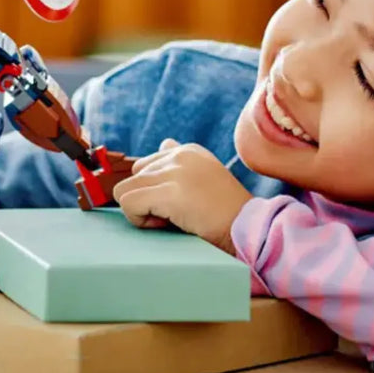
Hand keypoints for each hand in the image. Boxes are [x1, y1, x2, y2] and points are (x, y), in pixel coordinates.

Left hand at [113, 139, 252, 253]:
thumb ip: (181, 161)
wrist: (248, 228)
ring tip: (171, 219)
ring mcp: (174, 172)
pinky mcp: (168, 192)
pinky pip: (128, 204)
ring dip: (142, 211)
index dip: (156, 190)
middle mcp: (179, 155)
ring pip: (125, 190)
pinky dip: (140, 220)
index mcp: (188, 151)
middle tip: (174, 214)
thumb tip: (164, 144)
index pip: (146, 164)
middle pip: (134, 176)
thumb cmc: (227, 211)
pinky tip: (167, 224)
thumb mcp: (206, 175)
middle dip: (147, 198)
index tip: (180, 204)